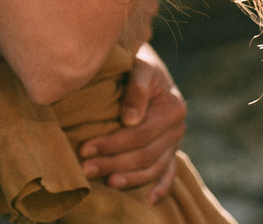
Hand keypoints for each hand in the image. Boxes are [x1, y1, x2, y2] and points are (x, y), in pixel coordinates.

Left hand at [78, 43, 186, 201]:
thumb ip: (136, 88)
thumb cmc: (137, 63)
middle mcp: (178, 127)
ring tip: (107, 183)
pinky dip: (161, 188)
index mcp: (173, 107)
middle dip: (113, 163)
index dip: (112, 144)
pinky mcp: (172, 149)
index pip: (139, 134)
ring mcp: (176, 141)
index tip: (85, 148)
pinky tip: (147, 200)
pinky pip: (169, 172)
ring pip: (154, 167)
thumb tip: (130, 120)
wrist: (147, 66)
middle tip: (86, 168)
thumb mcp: (139, 66)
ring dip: (131, 179)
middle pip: (144, 154)